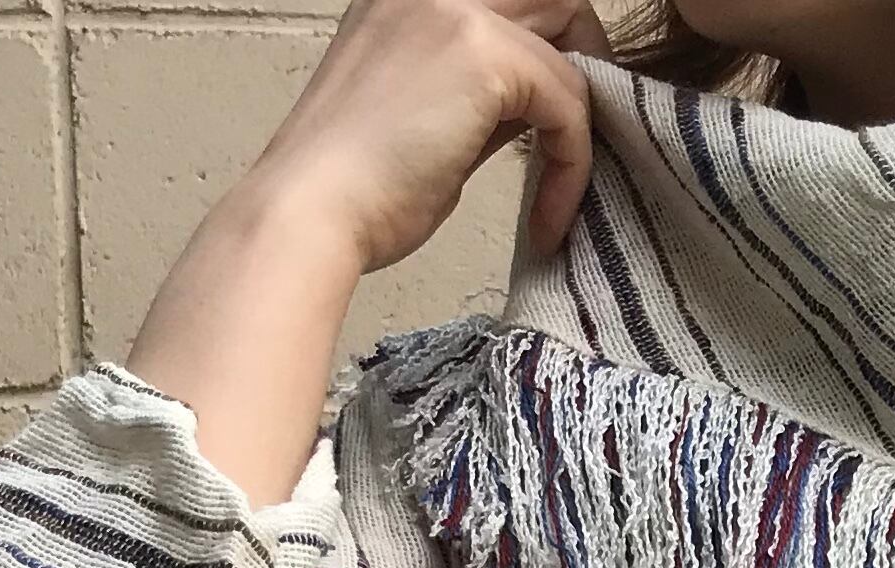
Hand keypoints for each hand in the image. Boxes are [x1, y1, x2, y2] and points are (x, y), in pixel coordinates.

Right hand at [125, 0, 605, 507]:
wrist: (310, 211)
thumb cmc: (355, 188)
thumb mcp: (423, 115)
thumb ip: (481, 92)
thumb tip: (539, 103)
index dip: (553, 48)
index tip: (556, 120)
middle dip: (583, 68)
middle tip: (575, 148)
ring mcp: (456, 8)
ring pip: (573, 40)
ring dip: (584, 119)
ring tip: (564, 188)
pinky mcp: (483, 55)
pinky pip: (569, 103)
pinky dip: (572, 166)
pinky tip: (546, 220)